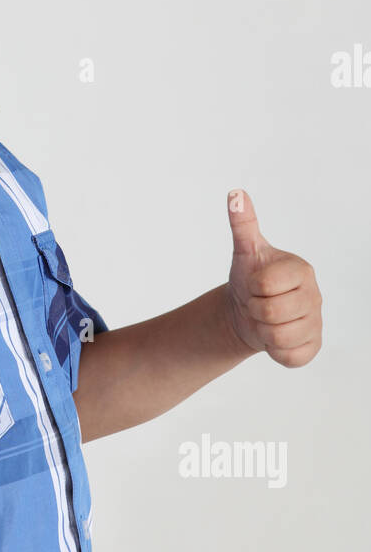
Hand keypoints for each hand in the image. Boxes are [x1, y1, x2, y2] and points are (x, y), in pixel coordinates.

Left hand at [223, 188, 322, 366]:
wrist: (249, 311)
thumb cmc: (249, 278)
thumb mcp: (244, 250)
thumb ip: (242, 224)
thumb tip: (235, 194)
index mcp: (301, 270)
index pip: (264, 284)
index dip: (251, 287)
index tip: (256, 284)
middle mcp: (315, 295)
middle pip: (269, 312)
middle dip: (254, 309)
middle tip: (258, 302)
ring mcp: (316, 322)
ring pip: (277, 337)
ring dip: (262, 331)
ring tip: (265, 319)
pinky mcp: (313, 347)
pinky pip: (289, 357)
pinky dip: (274, 351)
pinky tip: (274, 337)